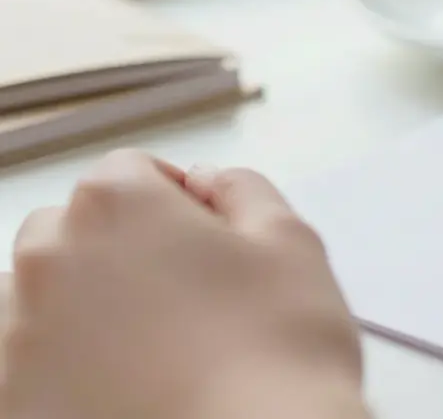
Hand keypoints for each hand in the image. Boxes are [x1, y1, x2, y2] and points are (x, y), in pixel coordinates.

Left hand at [2, 150, 367, 418]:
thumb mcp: (291, 242)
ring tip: (151, 347)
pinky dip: (66, 366)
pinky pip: (28, 363)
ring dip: (84, 305)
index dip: (180, 200)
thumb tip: (210, 184)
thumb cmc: (275, 359)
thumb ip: (242, 190)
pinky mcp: (15, 399)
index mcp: (117, 205)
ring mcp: (21, 337)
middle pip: (74, 227)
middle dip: (122, 246)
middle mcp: (51, 261)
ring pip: (42, 296)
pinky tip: (126, 387)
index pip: (132, 171)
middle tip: (185, 293)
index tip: (207, 236)